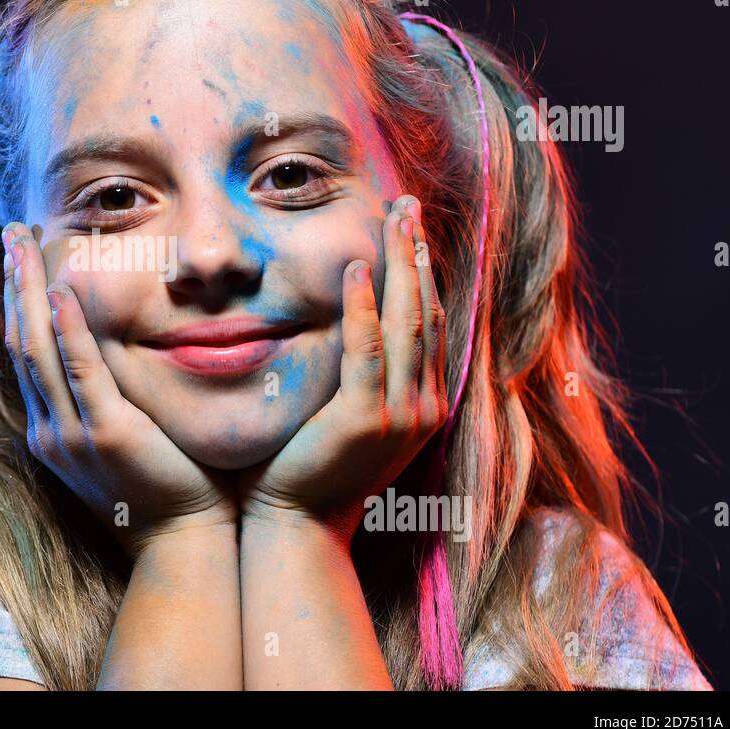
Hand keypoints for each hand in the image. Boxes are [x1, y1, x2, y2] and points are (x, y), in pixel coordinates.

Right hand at [1, 222, 238, 557]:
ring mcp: (71, 433)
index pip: (24, 355)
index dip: (16, 303)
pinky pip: (78, 370)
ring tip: (24, 244)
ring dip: (29, 291)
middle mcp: (49, 430)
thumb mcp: (123, 440)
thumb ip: (107, 399)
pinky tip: (60, 293)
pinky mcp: (105, 433)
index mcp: (51, 431)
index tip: (17, 259)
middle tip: (10, 232)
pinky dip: (68, 330)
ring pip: (37, 350)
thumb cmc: (165, 490)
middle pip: (20, 342)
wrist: (183, 542)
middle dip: (13, 284)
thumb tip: (113, 354)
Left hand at [237, 195, 449, 543]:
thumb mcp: (349, 413)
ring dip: (399, 265)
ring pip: (407, 323)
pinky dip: (361, 305)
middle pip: (429, 312)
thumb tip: (355, 321)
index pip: (433, 323)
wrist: (296, 522)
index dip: (425, 272)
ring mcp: (399, 414)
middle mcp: (424, 406)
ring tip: (393, 219)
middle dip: (418, 254)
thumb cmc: (311, 465)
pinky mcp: (364, 419)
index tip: (413, 228)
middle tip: (409, 205)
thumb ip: (362, 372)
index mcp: (424, 403)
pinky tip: (354, 267)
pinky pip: (366, 349)